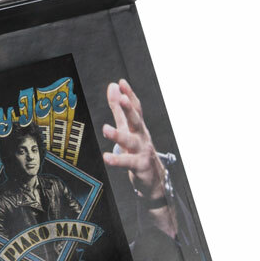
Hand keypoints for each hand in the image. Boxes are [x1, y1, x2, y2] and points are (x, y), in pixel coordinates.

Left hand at [102, 79, 166, 199]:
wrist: (153, 178)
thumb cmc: (138, 150)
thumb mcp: (127, 128)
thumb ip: (118, 109)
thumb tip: (113, 86)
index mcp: (138, 126)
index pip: (136, 108)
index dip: (129, 95)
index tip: (122, 82)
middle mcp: (141, 136)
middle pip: (136, 120)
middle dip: (129, 109)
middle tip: (123, 98)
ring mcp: (142, 151)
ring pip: (130, 142)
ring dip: (118, 135)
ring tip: (105, 129)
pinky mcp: (140, 166)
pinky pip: (127, 163)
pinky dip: (117, 160)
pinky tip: (106, 157)